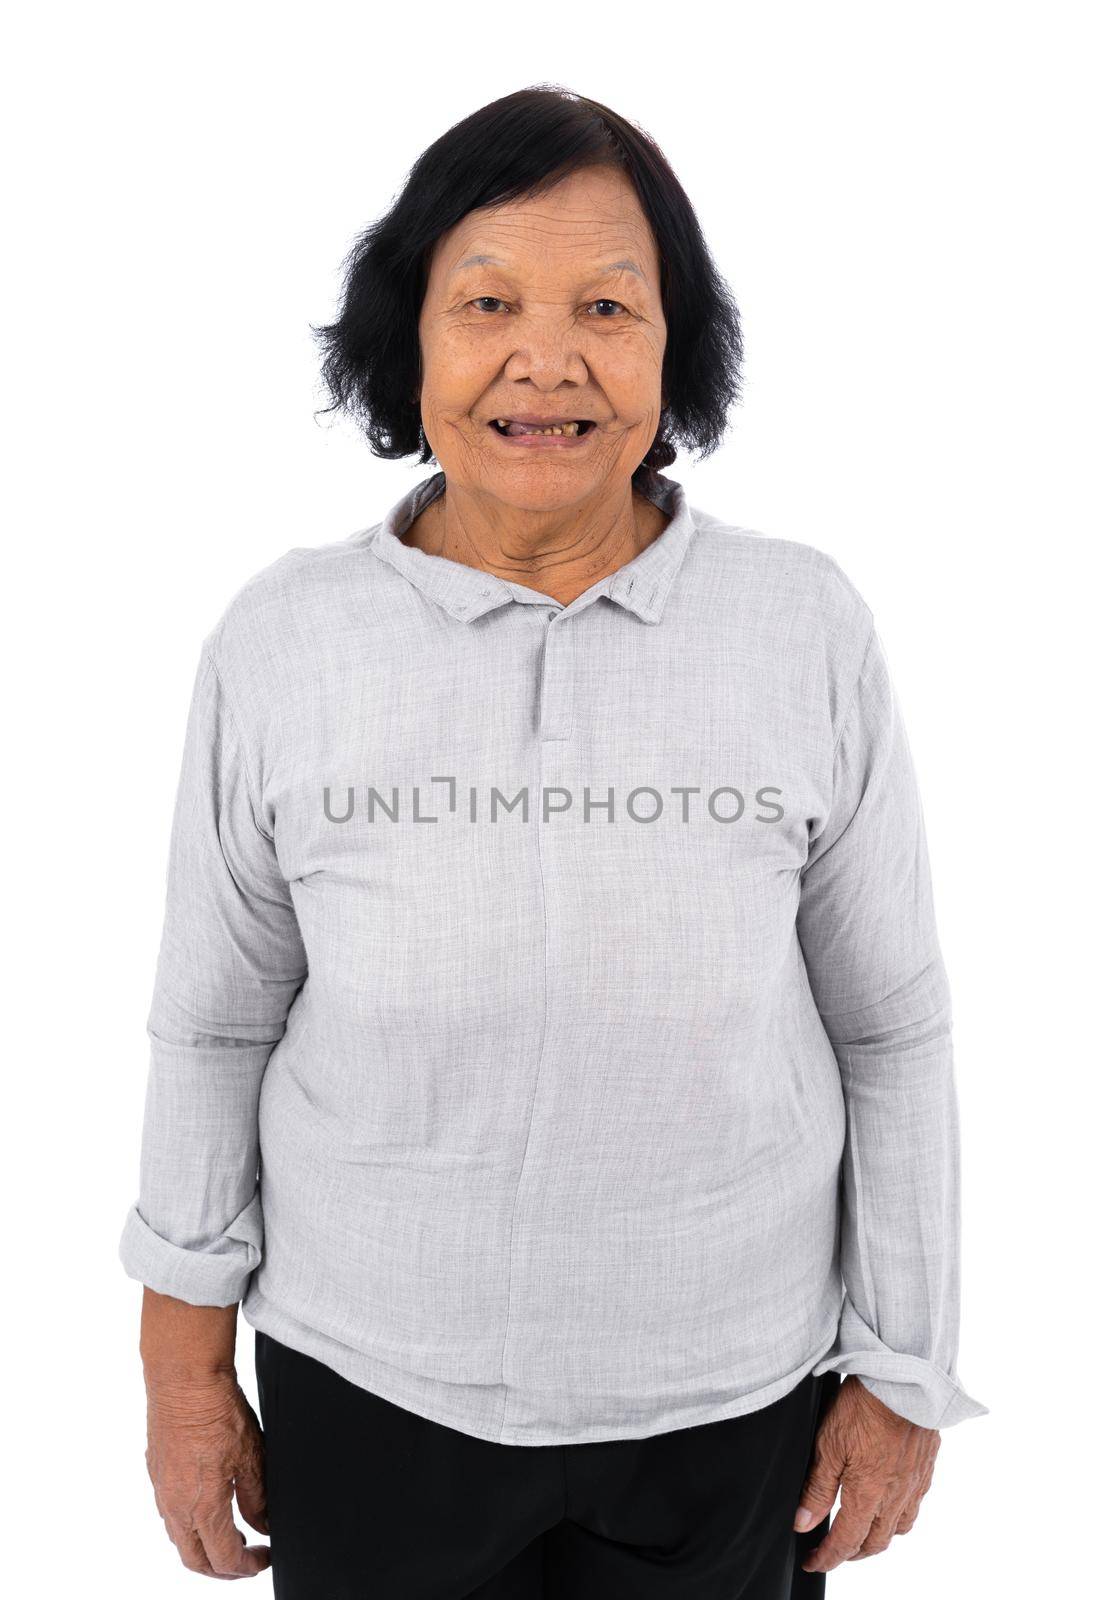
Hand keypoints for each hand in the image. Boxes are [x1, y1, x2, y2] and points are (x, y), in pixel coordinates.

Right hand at [143, 1368, 269, 1578]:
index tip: (264, 1559)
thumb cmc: (219, 1412)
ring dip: (204, 1547)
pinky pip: (170, 1514)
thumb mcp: (252, 1458)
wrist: (185, 1378)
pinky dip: (190, 1525)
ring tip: (232, 1535)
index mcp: (203, 1508)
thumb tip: (264, 1525)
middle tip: (247, 1560)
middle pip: (195, 1560)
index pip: (225, 1559)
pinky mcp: (157, 1472)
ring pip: (180, 1539)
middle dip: (222, 1570)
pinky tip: (209, 1507)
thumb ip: (257, 1499)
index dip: (248, 1567)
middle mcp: (176, 1507)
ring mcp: (162, 1490)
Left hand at [793, 1375, 940, 1572]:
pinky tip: (890, 1503)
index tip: (813, 1562)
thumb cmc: (864, 1406)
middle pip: (875, 1542)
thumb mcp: (828, 1445)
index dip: (827, 1557)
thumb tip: (803, 1523)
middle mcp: (895, 1496)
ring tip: (862, 1534)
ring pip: (899, 1528)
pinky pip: (915, 1504)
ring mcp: (914, 1482)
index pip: (846, 1541)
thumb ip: (817, 1489)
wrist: (903, 1380)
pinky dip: (900, 1515)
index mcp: (868, 1494)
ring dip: (879, 1538)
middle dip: (853, 1553)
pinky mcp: (925, 1466)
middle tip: (833, 1552)